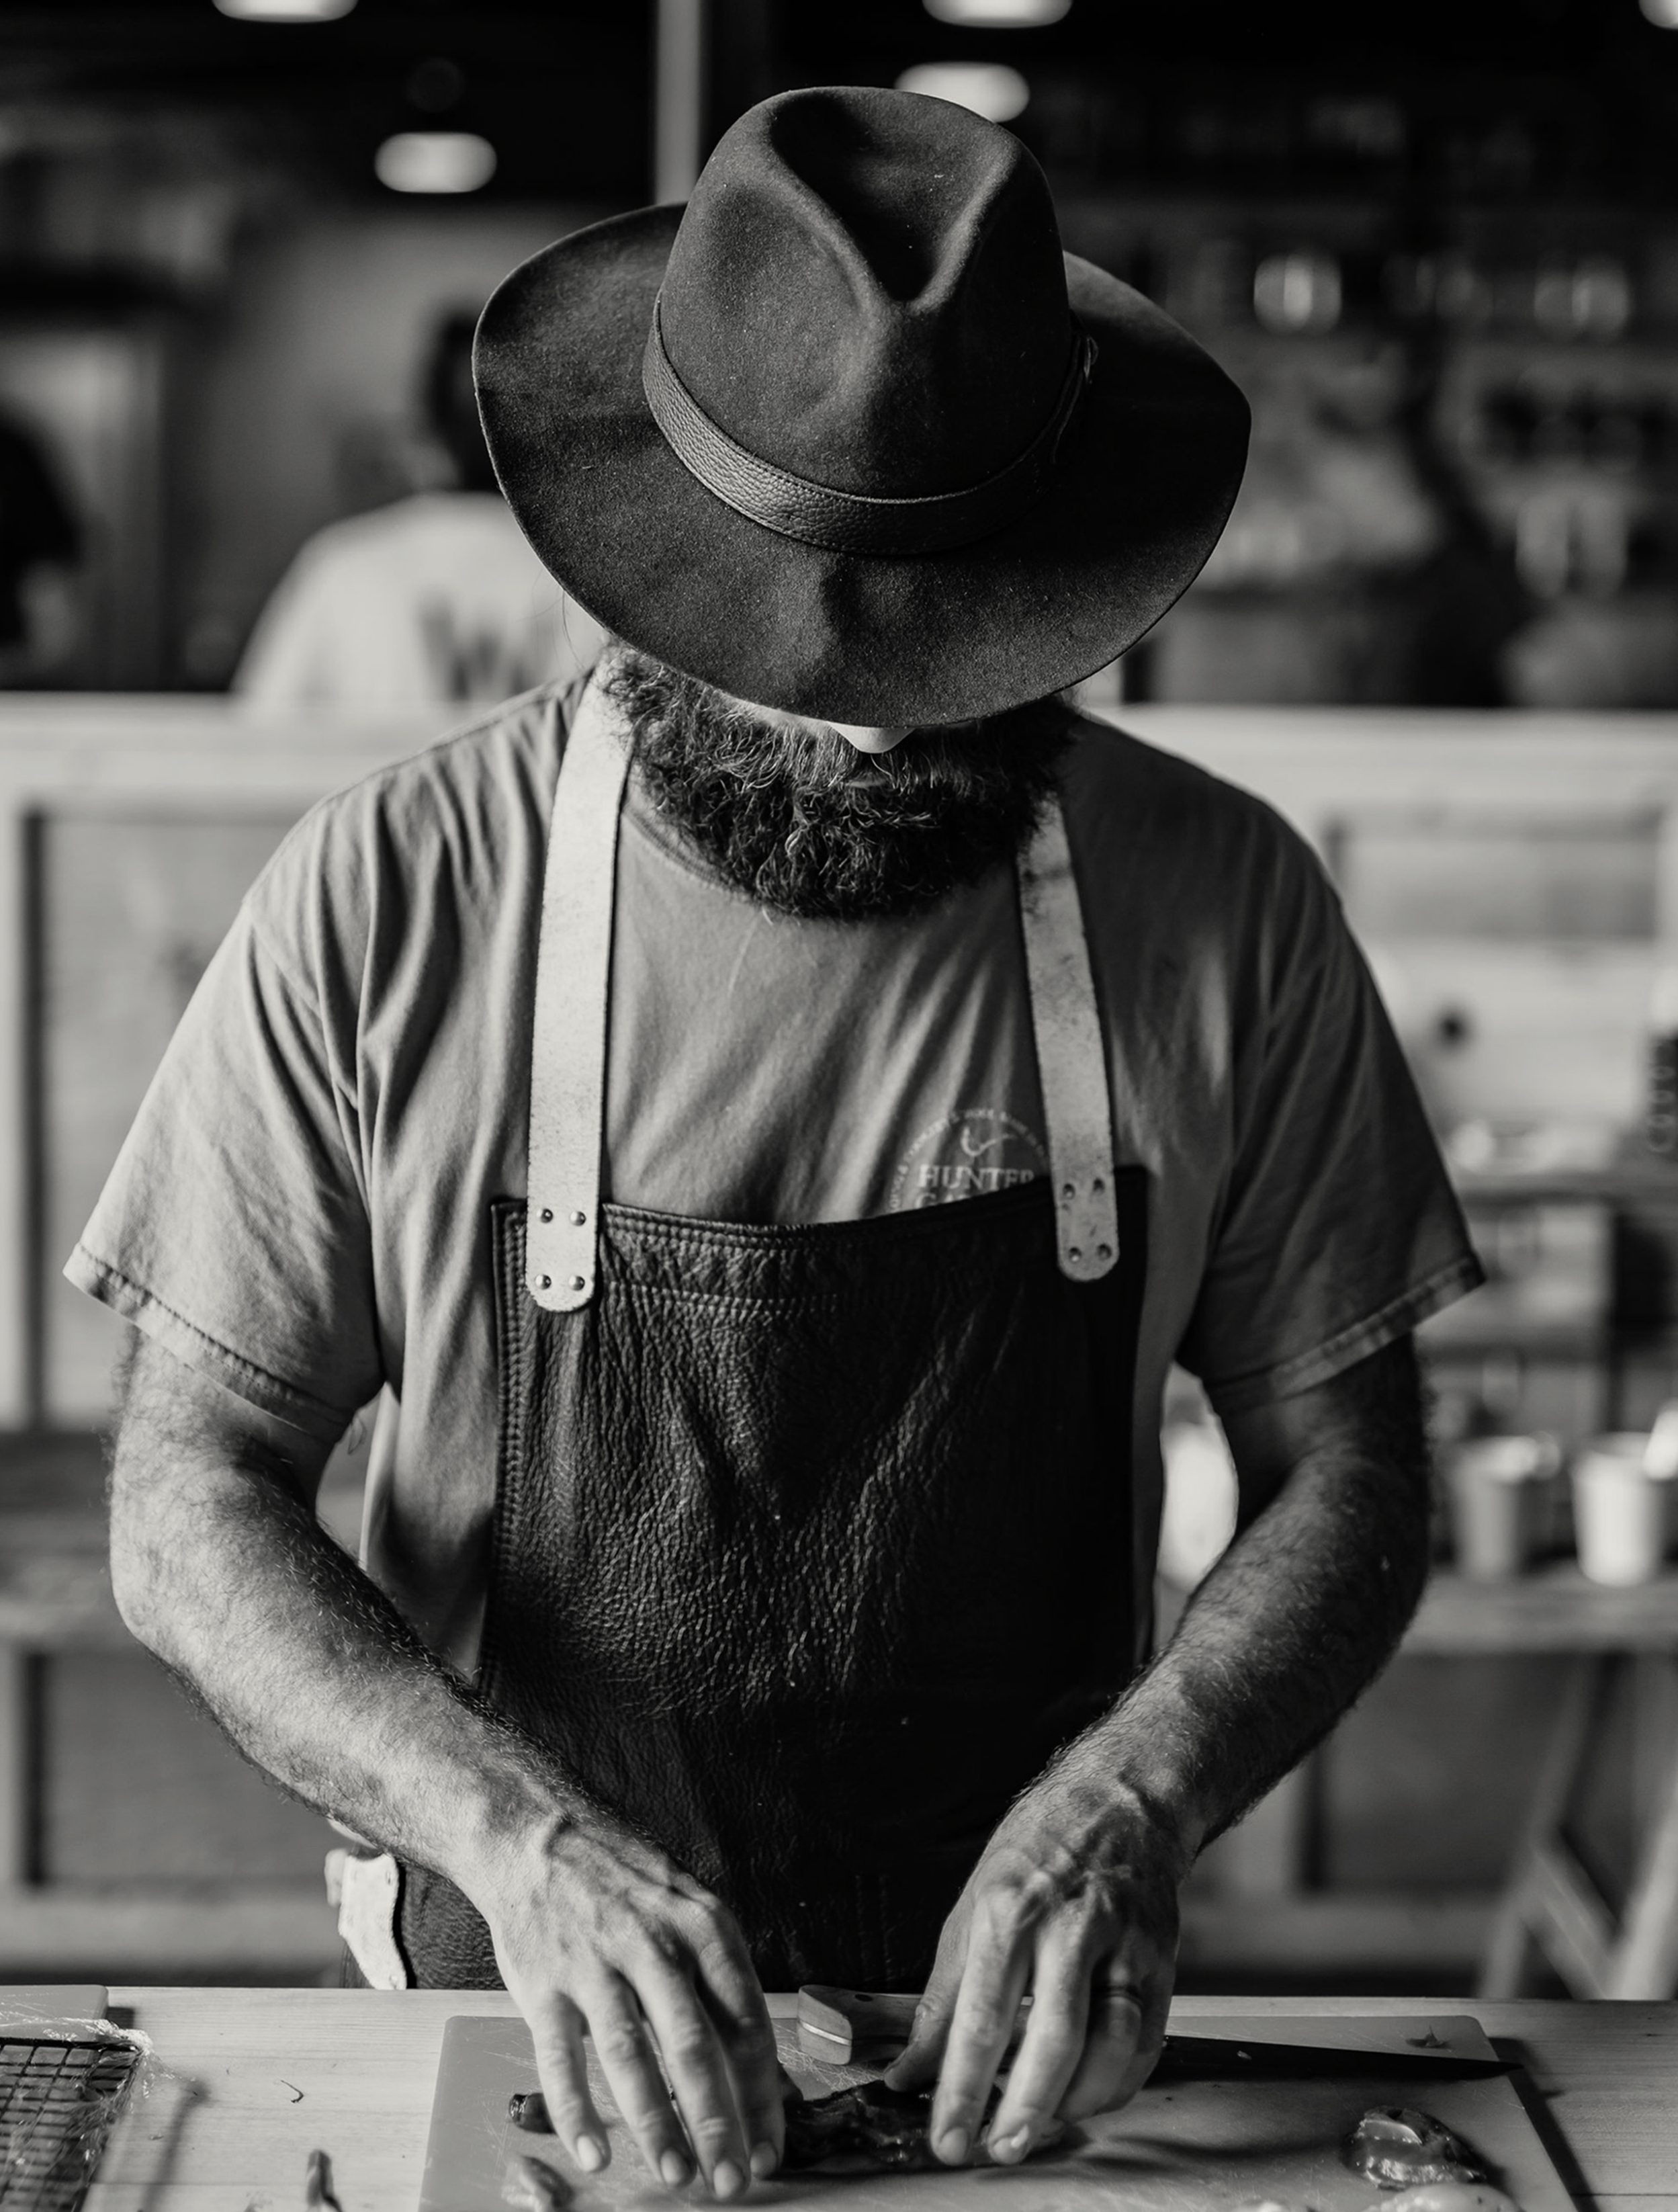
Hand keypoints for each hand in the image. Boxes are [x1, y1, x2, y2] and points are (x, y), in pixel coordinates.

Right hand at [476, 1807, 782, 2197]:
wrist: (537, 1835)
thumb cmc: (625, 1884)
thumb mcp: (690, 1910)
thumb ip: (719, 1982)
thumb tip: (759, 2071)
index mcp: (704, 1928)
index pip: (746, 2023)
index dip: (762, 2094)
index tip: (769, 2149)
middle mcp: (655, 1944)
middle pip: (696, 2046)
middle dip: (718, 2122)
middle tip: (732, 2181)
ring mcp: (595, 1963)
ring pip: (631, 2056)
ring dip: (656, 2124)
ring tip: (677, 2175)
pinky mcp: (544, 1983)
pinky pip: (562, 2059)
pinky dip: (577, 2113)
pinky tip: (595, 2154)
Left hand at [883, 1771, 1189, 2164]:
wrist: (1119, 1801)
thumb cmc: (1035, 1852)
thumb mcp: (970, 1909)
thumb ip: (942, 1998)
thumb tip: (909, 2072)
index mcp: (1008, 1911)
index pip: (982, 2017)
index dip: (961, 2089)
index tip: (946, 2139)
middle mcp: (1068, 1927)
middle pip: (1054, 2038)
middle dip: (1025, 2108)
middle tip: (998, 2150)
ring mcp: (1122, 1943)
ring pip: (1110, 2044)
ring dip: (1076, 2102)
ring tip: (1041, 2126)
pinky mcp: (1160, 1959)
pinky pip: (1146, 2040)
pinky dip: (1118, 2083)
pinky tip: (1089, 2096)